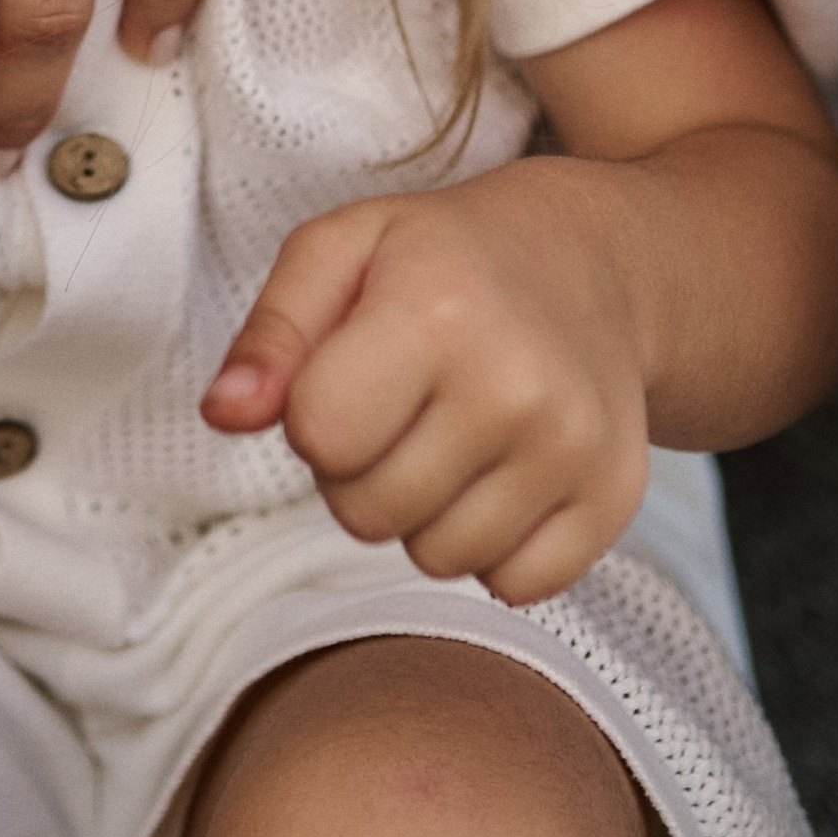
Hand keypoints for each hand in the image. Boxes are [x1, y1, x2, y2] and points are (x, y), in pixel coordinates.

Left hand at [203, 164, 651, 606]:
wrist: (587, 261)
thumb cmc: (441, 256)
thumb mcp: (339, 250)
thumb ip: (271, 334)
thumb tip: (222, 415)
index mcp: (435, 313)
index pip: (319, 437)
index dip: (314, 414)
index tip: (347, 371)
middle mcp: (515, 386)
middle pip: (368, 513)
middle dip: (360, 470)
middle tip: (399, 404)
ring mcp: (573, 449)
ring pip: (438, 559)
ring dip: (423, 512)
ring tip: (448, 432)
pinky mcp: (615, 498)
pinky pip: (514, 586)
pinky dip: (494, 546)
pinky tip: (501, 472)